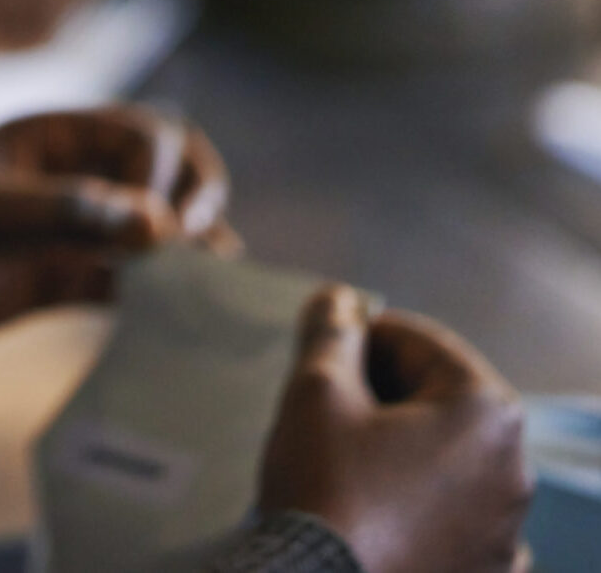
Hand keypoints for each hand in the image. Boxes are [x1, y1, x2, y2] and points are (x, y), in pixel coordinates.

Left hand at [0, 106, 233, 351]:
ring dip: (188, 255)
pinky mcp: (66, 281)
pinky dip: (159, 300)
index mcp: (55, 136)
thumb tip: (157, 226)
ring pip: (156, 231)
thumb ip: (65, 214)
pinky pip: (130, 285)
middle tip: (198, 248)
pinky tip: (178, 322)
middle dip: (196, 201)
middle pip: (168, 172)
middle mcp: (77, 176)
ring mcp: (76, 230)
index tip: (158, 226)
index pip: (144, 134)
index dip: (164, 174)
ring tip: (209, 290)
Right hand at [259, 287, 532, 572]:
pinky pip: (453, 516)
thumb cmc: (326, 486)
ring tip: (342, 462)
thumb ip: (331, 332)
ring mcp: (508, 533)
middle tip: (327, 410)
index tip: (321, 358)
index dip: (361, 338)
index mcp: (487, 413)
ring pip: (446, 459)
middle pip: (438, 400)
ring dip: (399, 446)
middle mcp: (515, 471)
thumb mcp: (316, 390)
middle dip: (382, 393)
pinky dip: (418, 503)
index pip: (418, 341)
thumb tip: (338, 299)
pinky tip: (373, 511)